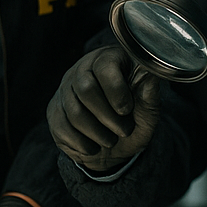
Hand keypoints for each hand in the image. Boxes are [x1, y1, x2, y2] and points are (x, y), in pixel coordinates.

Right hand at [47, 45, 160, 172]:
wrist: (117, 143)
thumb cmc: (135, 117)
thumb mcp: (148, 106)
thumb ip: (149, 90)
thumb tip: (152, 71)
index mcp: (109, 59)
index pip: (105, 67)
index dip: (116, 91)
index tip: (127, 110)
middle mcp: (83, 69)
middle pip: (86, 89)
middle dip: (108, 117)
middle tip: (124, 130)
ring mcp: (65, 89)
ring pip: (74, 112)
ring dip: (97, 133)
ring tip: (111, 140)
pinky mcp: (54, 110)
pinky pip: (62, 127)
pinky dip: (81, 143)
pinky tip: (94, 146)